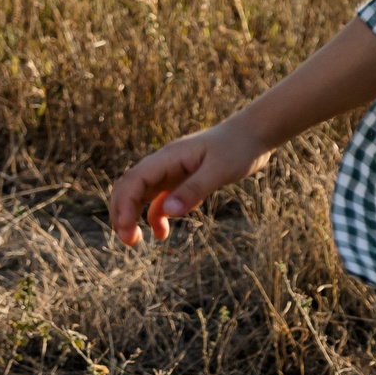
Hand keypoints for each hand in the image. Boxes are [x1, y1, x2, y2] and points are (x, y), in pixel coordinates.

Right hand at [106, 120, 273, 245]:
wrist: (254, 133)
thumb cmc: (239, 147)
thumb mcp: (220, 170)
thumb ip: (194, 190)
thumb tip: (167, 212)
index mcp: (168, 158)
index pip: (133, 181)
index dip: (123, 205)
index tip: (125, 229)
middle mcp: (164, 164)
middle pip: (130, 188)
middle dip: (121, 213)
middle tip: (127, 240)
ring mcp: (172, 172)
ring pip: (141, 195)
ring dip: (133, 216)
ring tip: (135, 241)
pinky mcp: (183, 180)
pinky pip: (160, 199)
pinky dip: (156, 216)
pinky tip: (162, 233)